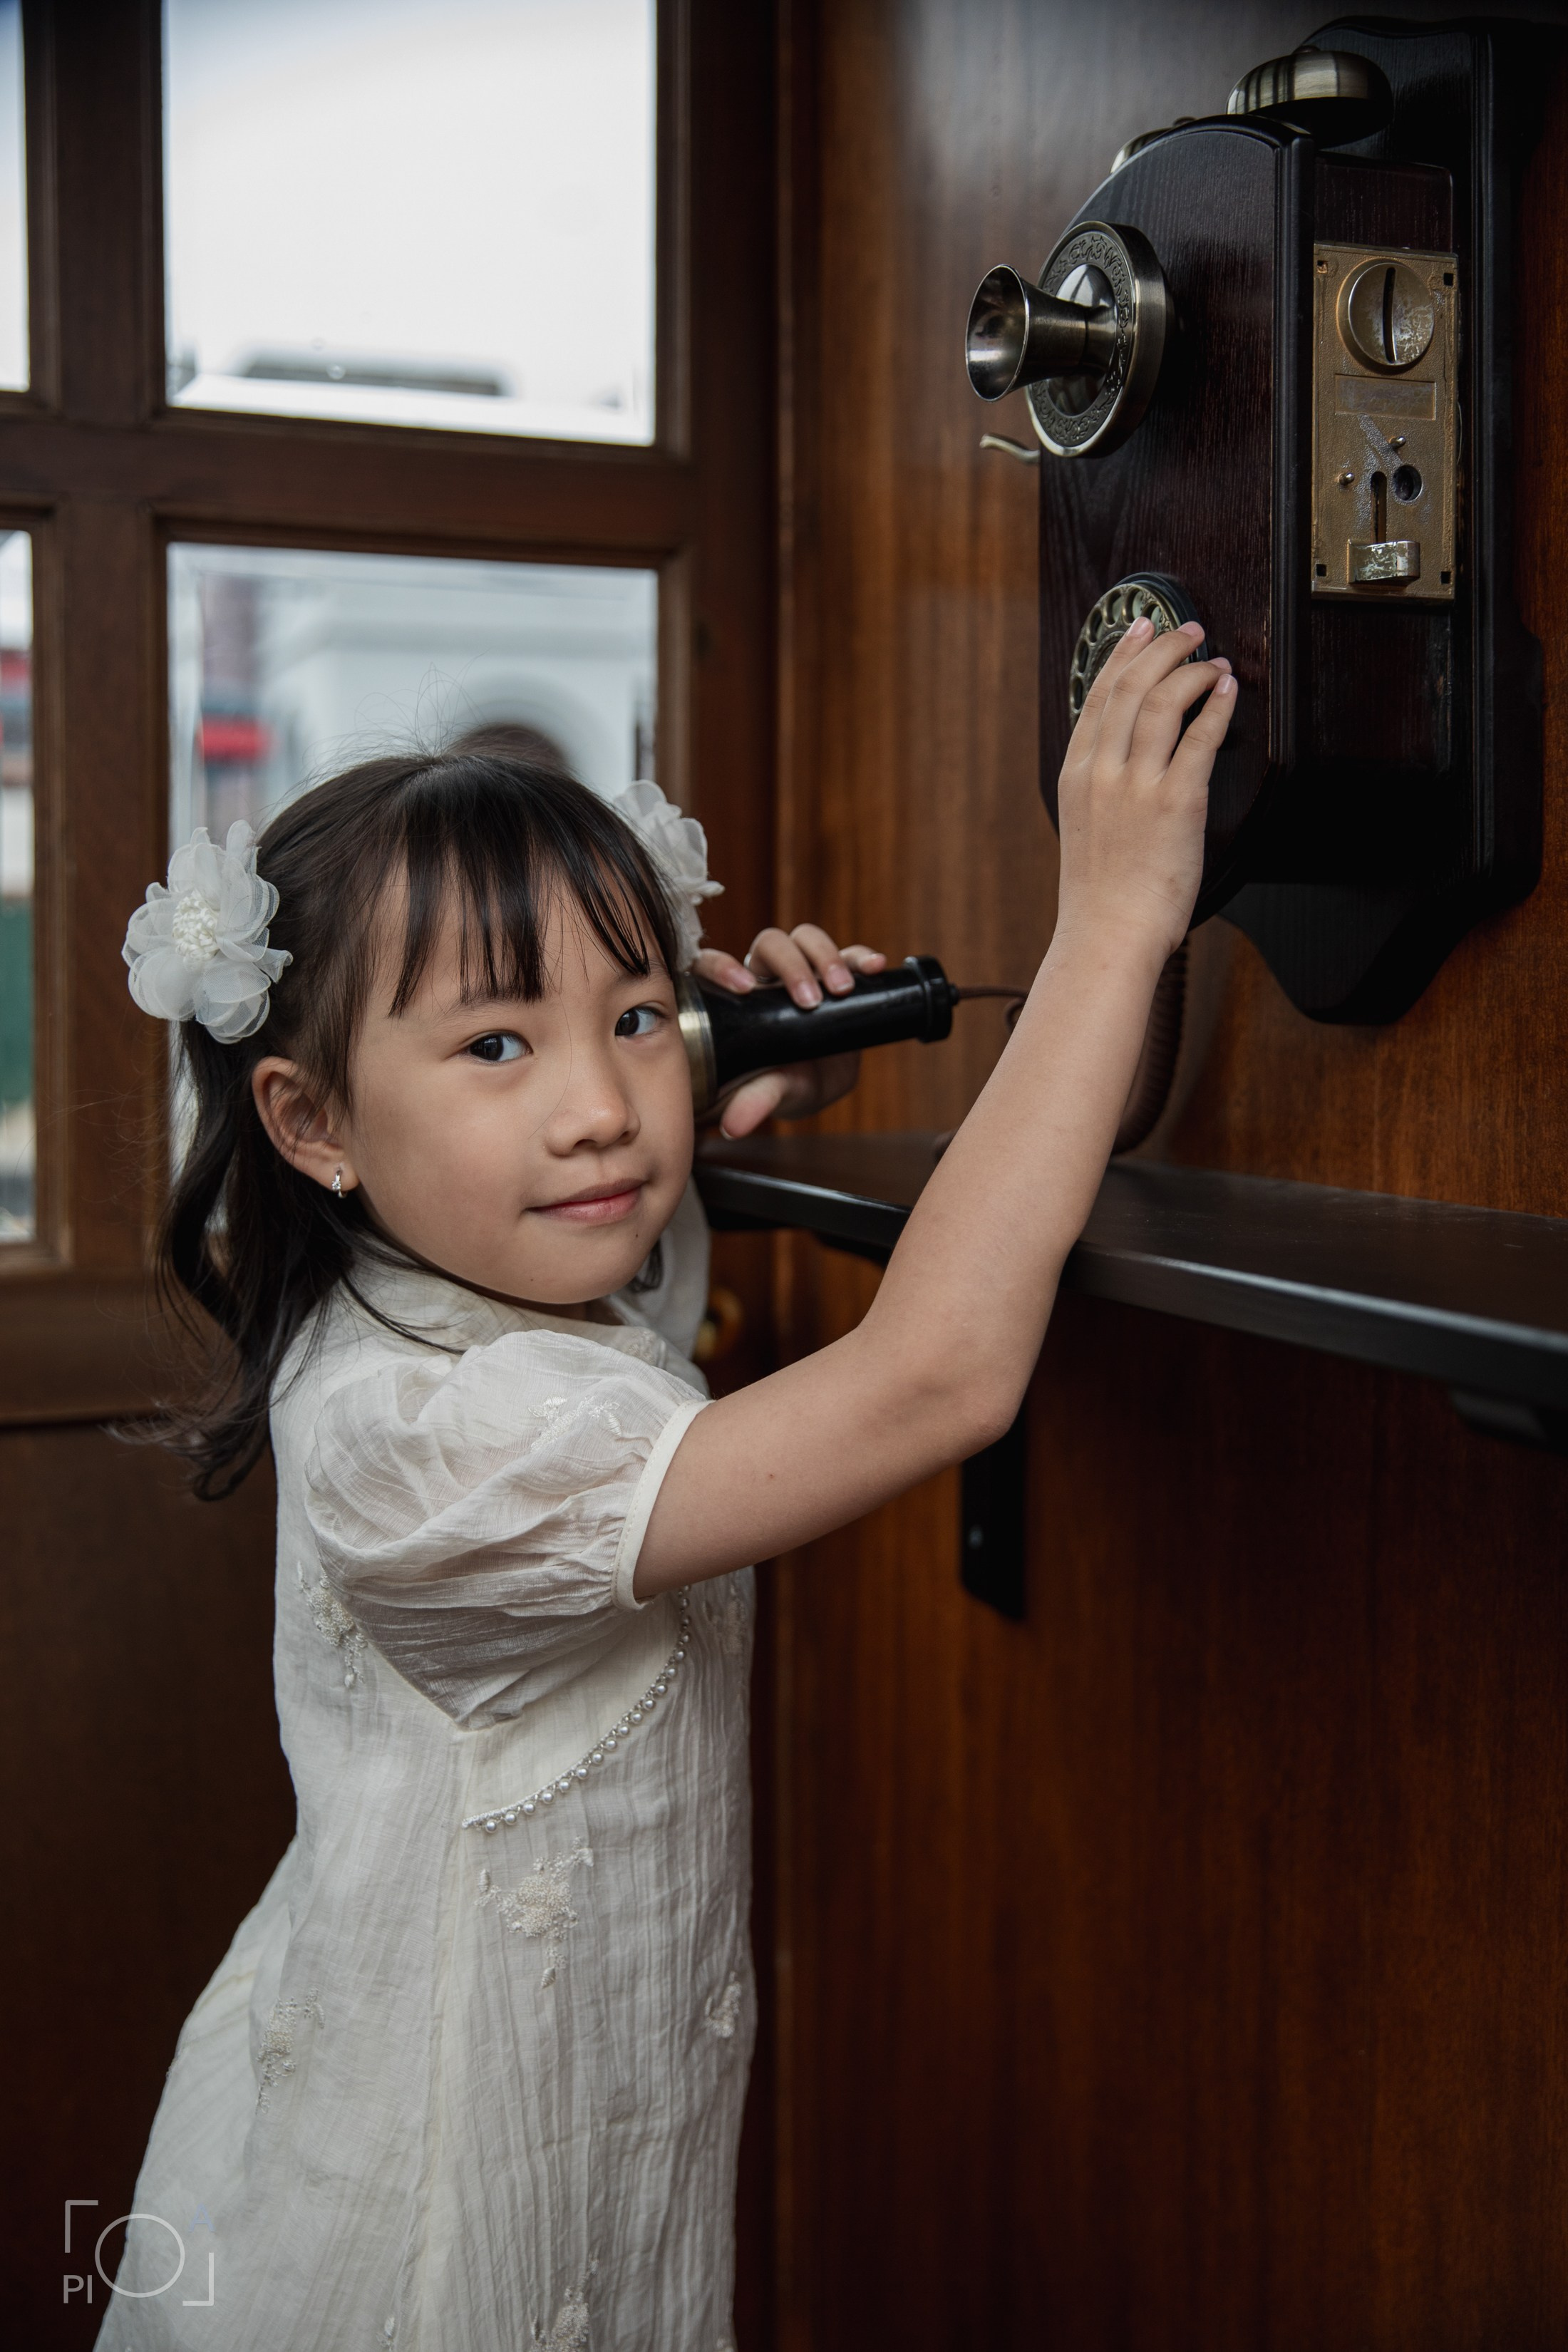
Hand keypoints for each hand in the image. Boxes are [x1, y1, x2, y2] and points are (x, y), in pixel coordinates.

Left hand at [691, 924, 887, 1138]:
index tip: (743, 988)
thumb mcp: (769, 1092)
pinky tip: (873, 966)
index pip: (718, 964)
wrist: (817, 1084)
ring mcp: (804, 969)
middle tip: (810, 1000)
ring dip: (826, 956)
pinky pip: (849, 953)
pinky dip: (861, 956)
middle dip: (791, 965)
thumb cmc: (782, 1082)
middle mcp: (767, 975)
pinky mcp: (838, 973)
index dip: (725, 966)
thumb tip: (734, 1127)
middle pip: (771, 944)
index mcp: (737, 997)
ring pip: (807, 938)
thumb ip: (752, 1102)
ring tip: (843, 988)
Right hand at [1056, 616, 1235, 965]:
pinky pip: (1200, 737)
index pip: (1097, 697)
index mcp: (1076, 776)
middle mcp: (1102, 772)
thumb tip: (1126, 763)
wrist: (1107, 936)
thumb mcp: (1085, 830)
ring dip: (1191, 669)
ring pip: (1163, 701)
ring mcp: (1137, 785)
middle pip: (1130, 686)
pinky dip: (1215, 706)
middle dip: (1161, 647)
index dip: (1121, 655)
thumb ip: (1100, 790)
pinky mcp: (1176, 802)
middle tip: (1186, 631)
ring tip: (1211, 659)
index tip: (1139, 631)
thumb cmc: (1100, 898)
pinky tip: (1226, 692)